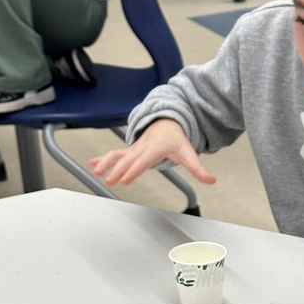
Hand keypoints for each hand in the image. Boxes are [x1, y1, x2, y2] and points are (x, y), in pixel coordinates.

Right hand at [89, 119, 216, 186]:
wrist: (167, 122)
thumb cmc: (177, 140)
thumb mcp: (189, 153)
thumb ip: (199, 169)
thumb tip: (211, 180)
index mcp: (156, 148)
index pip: (143, 161)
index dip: (134, 170)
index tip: (125, 179)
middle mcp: (142, 147)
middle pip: (128, 159)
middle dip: (117, 170)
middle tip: (108, 180)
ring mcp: (134, 148)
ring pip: (118, 154)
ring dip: (106, 162)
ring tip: (96, 171)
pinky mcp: (129, 150)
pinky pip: (114, 153)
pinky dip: (103, 158)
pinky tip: (92, 164)